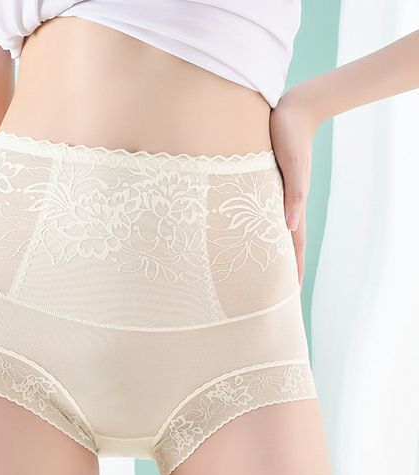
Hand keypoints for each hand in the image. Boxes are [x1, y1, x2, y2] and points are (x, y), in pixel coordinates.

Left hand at [269, 87, 320, 286]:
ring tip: (258, 273)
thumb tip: (290, 227)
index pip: (293, 246)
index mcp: (292, 205)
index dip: (292, 271)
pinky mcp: (265, 185)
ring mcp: (275, 196)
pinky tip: (249, 237)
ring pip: (270, 232)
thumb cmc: (290, 137)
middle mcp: (284, 205)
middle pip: (282, 244)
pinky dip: (259, 231)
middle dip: (279, 269)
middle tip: (270, 293)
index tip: (289, 294)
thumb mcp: (292, 166)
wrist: (291, 111)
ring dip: (267, 252)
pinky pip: (262, 215)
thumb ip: (293, 196)